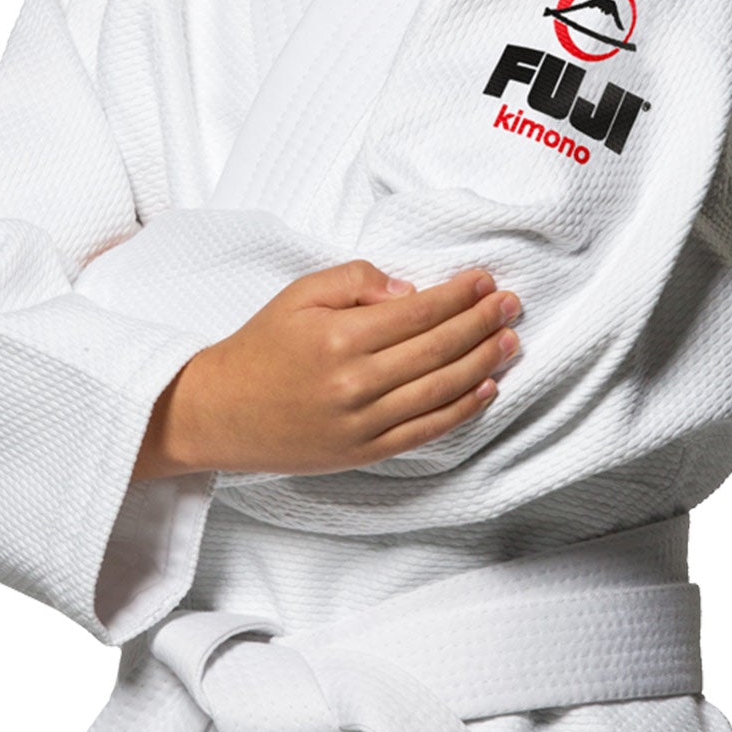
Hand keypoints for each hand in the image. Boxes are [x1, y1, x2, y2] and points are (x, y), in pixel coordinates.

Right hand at [133, 261, 520, 479]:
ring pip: (441, 390)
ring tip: (509, 341)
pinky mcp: (365, 451)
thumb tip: (410, 291)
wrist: (219, 413)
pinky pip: (426, 430)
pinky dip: (462, 409)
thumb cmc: (259, 348)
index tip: (486, 281)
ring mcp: (363, 423)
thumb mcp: (297, 295)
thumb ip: (354, 280)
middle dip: (482, 323)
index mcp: (339, 338)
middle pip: (439, 349)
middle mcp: (356, 383)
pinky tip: (486, 388)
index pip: (419, 312)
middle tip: (511, 304)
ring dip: (483, 363)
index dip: (459, 295)